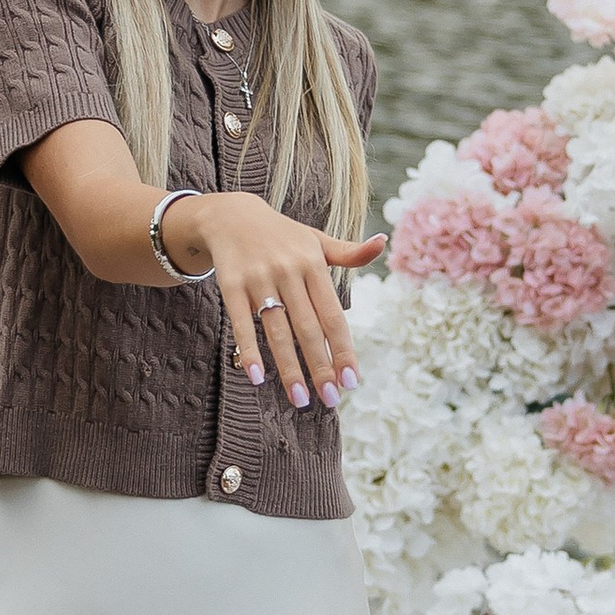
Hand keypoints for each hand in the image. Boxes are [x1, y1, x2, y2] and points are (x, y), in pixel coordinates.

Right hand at [158, 189, 385, 409]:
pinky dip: (250, 350)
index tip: (352, 381)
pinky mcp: (232, 285)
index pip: (333, 316)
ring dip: (289, 368)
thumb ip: (348, 253)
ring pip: (277, 331)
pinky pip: (241, 323)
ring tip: (299, 399)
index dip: (343, 350)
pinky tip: (257, 377)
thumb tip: (383, 242)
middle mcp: (288, 271)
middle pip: (308, 329)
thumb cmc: (282, 235)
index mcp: (313, 264)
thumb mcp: (316, 240)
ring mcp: (259, 279)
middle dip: (320, 367)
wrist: (231, 215)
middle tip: (330, 399)